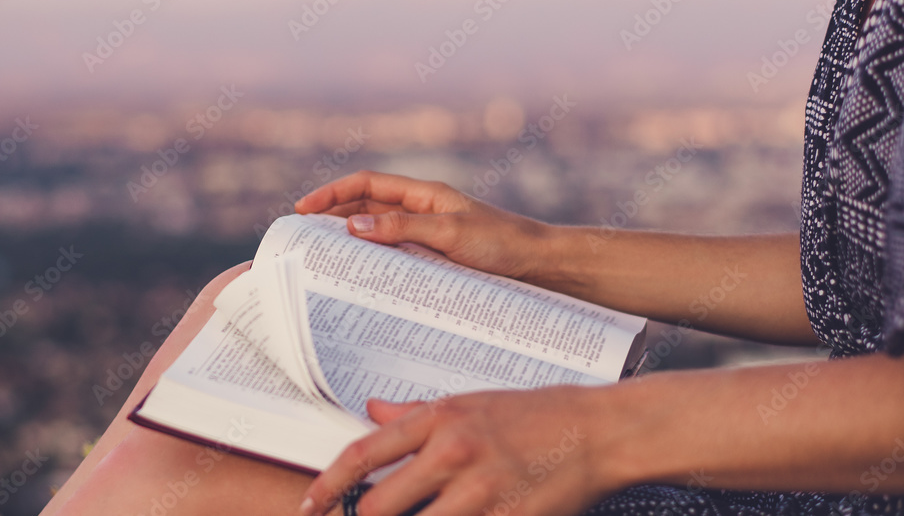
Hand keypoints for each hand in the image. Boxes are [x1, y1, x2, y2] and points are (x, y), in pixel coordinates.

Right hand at [294, 171, 557, 285]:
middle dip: (332, 217)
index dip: (332, 193)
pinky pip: (395, 255)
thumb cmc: (502, 244)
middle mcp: (423, 210)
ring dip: (351, 242)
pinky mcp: (436, 258)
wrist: (541, 266)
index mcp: (424, 194)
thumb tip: (351, 226)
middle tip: (302, 239)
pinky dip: (374, 262)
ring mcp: (428, 234)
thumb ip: (402, 228)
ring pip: (378, 232)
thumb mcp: (449, 234)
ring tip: (322, 261)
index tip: (302, 209)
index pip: (367, 184)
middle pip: (366, 206)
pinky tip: (362, 280)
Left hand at [300, 387, 616, 515]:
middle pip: (380, 505)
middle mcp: (454, 452)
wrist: (596, 430)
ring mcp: (481, 491)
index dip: (328, 485)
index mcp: (440, 418)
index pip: (364, 454)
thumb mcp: (470, 401)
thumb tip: (372, 411)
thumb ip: (415, 413)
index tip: (310, 506)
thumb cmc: (536, 414)